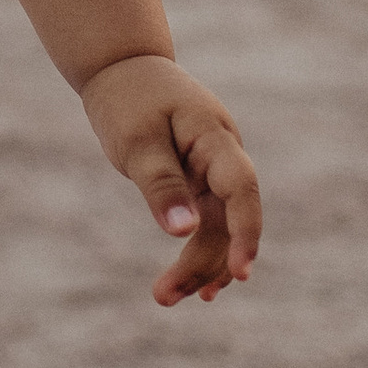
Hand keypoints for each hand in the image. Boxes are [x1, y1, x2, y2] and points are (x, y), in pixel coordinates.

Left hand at [83, 53, 260, 307]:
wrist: (122, 68)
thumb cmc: (128, 99)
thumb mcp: (137, 141)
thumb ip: (160, 184)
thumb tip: (182, 232)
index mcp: (214, 136)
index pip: (241, 188)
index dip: (246, 232)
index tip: (241, 272)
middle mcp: (223, 155)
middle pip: (227, 219)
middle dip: (204, 262)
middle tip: (163, 297)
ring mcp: (214, 169)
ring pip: (218, 226)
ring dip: (198, 265)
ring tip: (165, 298)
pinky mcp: (200, 181)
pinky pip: (208, 222)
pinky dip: (199, 251)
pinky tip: (195, 287)